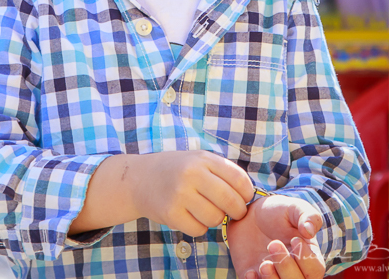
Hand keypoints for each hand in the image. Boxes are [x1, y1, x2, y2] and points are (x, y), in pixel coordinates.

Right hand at [131, 150, 254, 236]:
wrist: (138, 178)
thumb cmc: (176, 171)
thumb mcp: (198, 161)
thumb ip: (223, 174)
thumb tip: (249, 198)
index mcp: (203, 159)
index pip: (240, 180)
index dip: (246, 194)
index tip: (242, 199)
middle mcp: (192, 173)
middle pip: (231, 202)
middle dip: (236, 212)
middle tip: (229, 211)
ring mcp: (180, 193)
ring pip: (216, 218)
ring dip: (214, 219)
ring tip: (202, 210)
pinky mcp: (170, 213)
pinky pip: (199, 229)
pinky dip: (197, 227)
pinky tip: (188, 215)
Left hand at [227, 194, 324, 278]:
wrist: (250, 214)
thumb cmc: (278, 212)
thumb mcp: (294, 208)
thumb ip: (307, 215)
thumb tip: (309, 230)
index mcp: (308, 256)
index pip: (315, 269)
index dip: (306, 259)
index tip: (294, 239)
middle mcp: (293, 271)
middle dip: (287, 268)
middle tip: (273, 243)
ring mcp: (273, 275)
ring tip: (264, 264)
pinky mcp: (253, 276)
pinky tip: (250, 272)